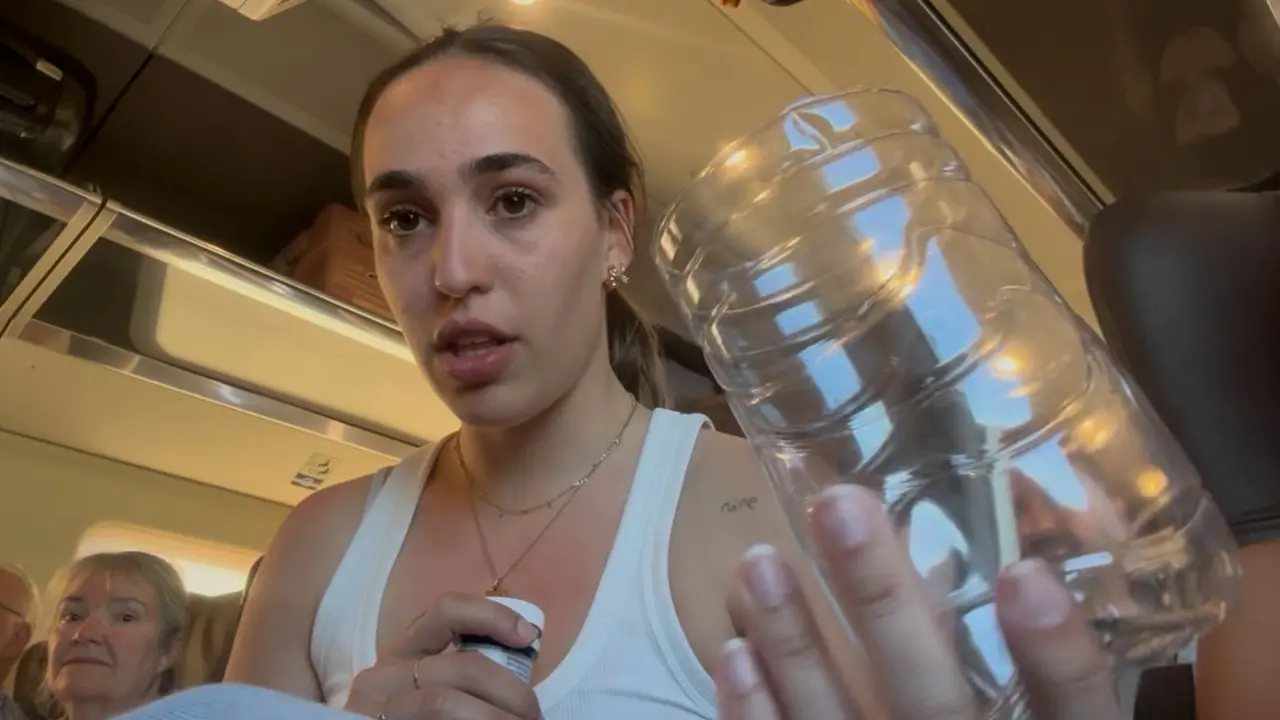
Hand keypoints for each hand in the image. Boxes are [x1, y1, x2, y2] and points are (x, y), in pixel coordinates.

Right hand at [345, 593, 542, 719]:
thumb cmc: (411, 718)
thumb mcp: (428, 688)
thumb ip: (461, 674)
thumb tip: (523, 670)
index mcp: (402, 652)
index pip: (448, 611)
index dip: (493, 616)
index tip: (527, 637)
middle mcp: (381, 676)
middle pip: (462, 666)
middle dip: (512, 692)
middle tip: (533, 715)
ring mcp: (375, 708)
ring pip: (445, 702)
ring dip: (496, 718)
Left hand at [717, 485, 1122, 719]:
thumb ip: (1041, 689)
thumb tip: (1011, 572)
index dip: (1057, 657)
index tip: (1023, 574)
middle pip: (934, 706)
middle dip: (883, 609)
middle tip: (840, 508)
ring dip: (795, 646)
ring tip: (758, 561)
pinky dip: (756, 717)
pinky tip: (734, 654)